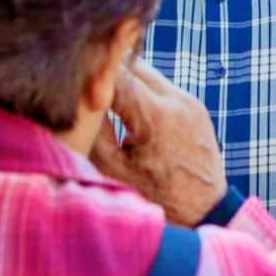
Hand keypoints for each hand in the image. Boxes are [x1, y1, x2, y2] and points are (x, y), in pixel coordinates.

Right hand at [92, 58, 226, 226]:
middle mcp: (177, 101)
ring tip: (103, 96)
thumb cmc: (156, 197)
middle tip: (83, 83)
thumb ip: (95, 130)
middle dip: (106, 71)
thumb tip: (78, 99)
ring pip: (147, 72)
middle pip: (132, 64)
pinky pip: (161, 87)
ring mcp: (190, 101)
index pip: (115, 74)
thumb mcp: (113, 169)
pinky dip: (141, 91)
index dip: (90, 73)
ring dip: (124, 79)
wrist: (206, 210)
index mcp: (156, 117)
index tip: (69, 78)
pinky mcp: (195, 105)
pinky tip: (126, 107)